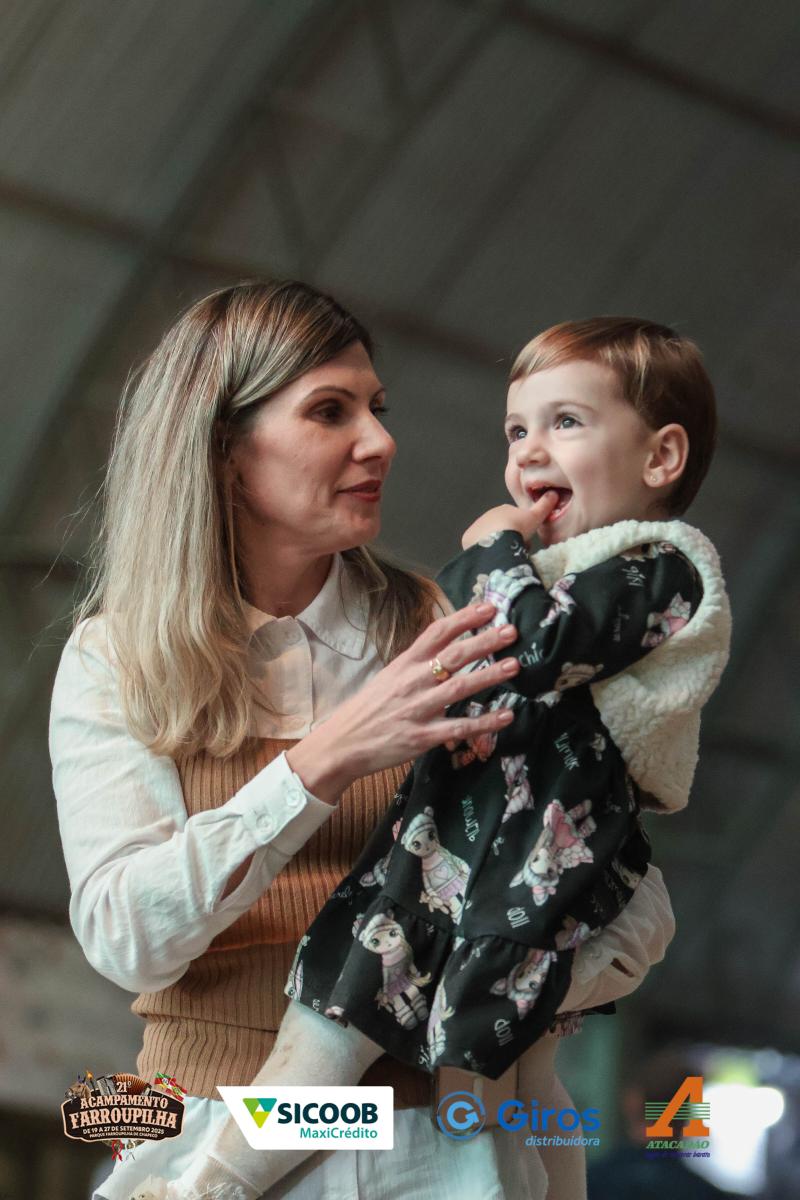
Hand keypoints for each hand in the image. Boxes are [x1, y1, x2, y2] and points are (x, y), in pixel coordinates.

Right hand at [286, 602, 522, 802]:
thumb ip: (417, 661)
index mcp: (404, 664)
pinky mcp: (422, 737)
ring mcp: (418, 709)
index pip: (436, 633)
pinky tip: (506, 715)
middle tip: (511, 631)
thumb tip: (445, 640)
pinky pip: (459, 727)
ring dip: (489, 676)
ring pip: (459, 688)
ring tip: (514, 665)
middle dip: (484, 642)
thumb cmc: (369, 709)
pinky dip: (484, 722)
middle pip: (453, 656)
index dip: (464, 618)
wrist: (342, 744)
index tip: (488, 607)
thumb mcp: (390, 676)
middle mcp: (412, 682)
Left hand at [462, 490, 559, 548]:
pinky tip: (493, 558)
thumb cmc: (517, 527)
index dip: (522, 530)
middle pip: (502, 529)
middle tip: (517, 550)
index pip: (514, 519)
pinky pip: (478, 546)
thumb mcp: (535, 517)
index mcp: (504, 509)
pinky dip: (486, 552)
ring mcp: (477, 527)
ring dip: (498, 545)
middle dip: (510, 538)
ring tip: (506, 556)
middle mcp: (488, 516)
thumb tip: (554, 493)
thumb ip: (544, 506)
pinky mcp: (468, 539)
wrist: (497, 539)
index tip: (527, 540)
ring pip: (490, 537)